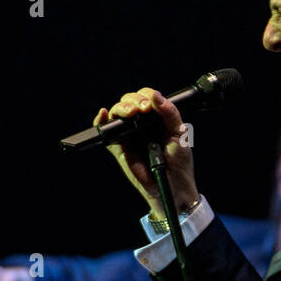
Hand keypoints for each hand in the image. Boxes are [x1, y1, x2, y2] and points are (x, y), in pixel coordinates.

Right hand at [93, 88, 198, 218]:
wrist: (173, 185)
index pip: (146, 97)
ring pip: (117, 113)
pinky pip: (106, 133)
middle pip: (129, 101)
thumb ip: (170, 113)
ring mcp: (129, 135)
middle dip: (133, 100)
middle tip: (142, 109)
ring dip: (121, 108)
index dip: (146, 96)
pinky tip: (103, 115)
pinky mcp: (119, 148)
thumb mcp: (179, 133)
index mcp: (157, 118)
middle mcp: (141, 123)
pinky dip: (101, 122)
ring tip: (131, 112)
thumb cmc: (179, 161)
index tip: (150, 105)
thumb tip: (155, 95)